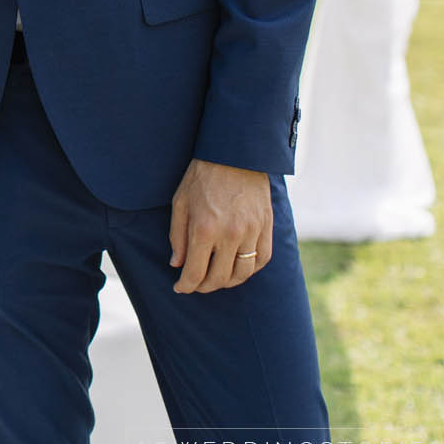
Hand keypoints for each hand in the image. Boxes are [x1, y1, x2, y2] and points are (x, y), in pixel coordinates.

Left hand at [168, 159, 273, 292]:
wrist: (235, 155)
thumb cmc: (202, 176)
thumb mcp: (180, 203)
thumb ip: (177, 236)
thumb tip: (177, 265)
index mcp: (204, 229)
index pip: (195, 272)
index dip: (186, 286)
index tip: (180, 288)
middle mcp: (230, 235)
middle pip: (219, 278)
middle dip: (204, 287)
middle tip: (196, 285)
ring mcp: (252, 232)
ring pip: (242, 273)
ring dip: (227, 282)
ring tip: (216, 279)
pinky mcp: (266, 227)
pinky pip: (262, 260)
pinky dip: (250, 270)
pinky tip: (238, 268)